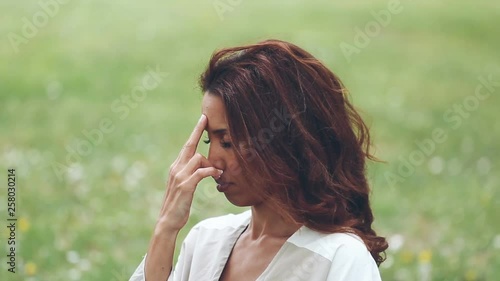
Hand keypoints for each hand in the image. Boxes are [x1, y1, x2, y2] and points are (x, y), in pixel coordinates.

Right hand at [157, 114, 222, 230]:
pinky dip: (211, 172)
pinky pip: (201, 172)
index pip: (186, 146)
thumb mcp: (186, 185)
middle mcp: (176, 168)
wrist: (168, 221)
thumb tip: (207, 167)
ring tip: (218, 173)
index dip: (194, 132)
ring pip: (197, 158)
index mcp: (176, 167)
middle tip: (206, 118)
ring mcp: (179, 176)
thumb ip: (193, 174)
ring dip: (211, 164)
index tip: (202, 119)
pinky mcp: (185, 185)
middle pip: (189, 145)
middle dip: (197, 130)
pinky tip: (217, 176)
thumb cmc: (179, 204)